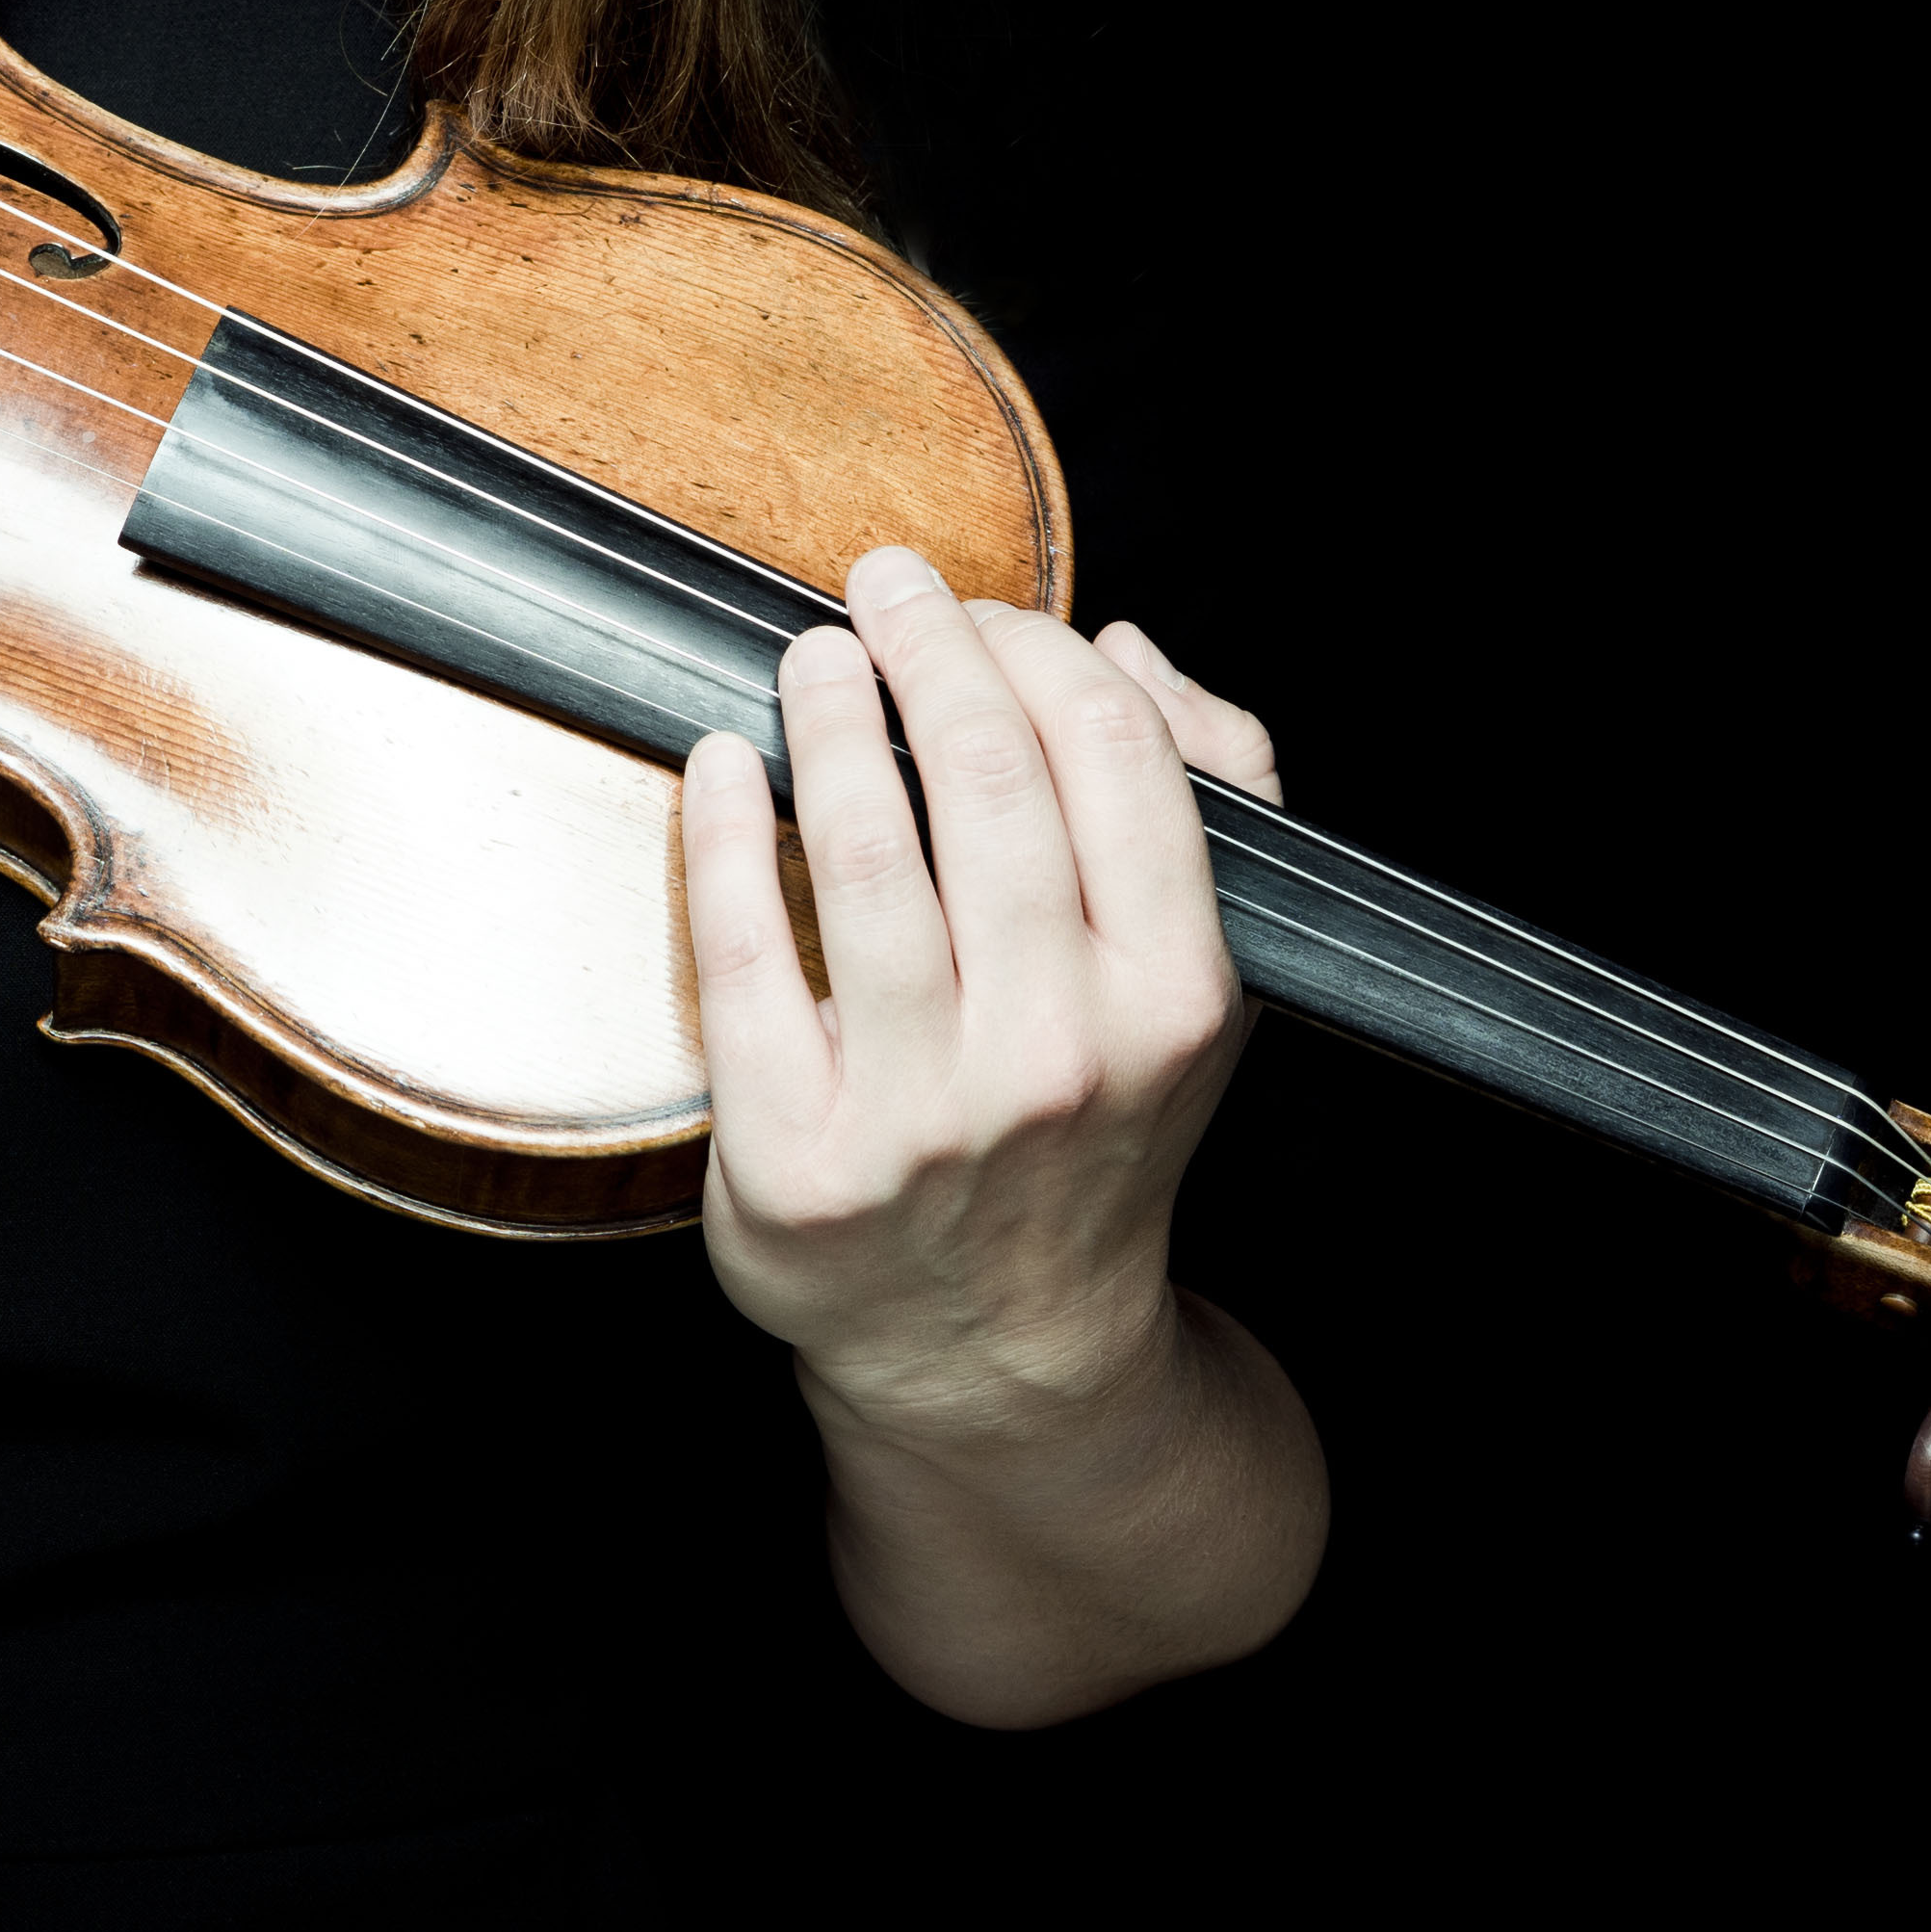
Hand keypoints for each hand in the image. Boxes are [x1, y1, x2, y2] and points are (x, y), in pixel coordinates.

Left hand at [682, 556, 1269, 1441]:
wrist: (1003, 1348)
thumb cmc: (1091, 1127)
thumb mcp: (1195, 983)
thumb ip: (1206, 805)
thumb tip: (1129, 650)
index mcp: (1173, 996)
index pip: (1115, 757)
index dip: (1039, 648)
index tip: (983, 607)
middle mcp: (1058, 1056)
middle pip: (988, 785)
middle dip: (928, 648)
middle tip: (881, 583)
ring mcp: (924, 1115)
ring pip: (866, 855)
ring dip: (831, 717)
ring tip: (811, 654)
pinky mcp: (797, 1159)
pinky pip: (744, 956)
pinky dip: (728, 833)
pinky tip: (724, 761)